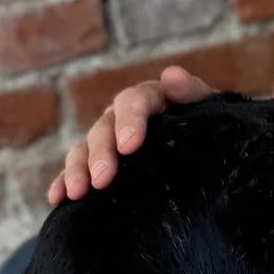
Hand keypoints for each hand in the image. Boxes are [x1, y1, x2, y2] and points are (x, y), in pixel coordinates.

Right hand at [47, 66, 213, 203]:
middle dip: (100, 153)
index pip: (134, 102)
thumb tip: (171, 75)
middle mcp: (125, 118)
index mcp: (152, 99)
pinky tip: (58, 198)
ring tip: (77, 193)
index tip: (129, 146)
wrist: (214, 152)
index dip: (129, 121)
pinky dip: (64, 181)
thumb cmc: (216, 131)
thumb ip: (193, 93)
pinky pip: (77, 171)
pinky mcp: (100, 165)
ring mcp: (110, 141)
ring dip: (77, 169)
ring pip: (84, 149)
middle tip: (103, 180)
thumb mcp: (211, 110)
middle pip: (104, 128)